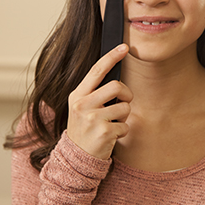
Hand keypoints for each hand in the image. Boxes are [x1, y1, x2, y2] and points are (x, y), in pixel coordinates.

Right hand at [67, 44, 131, 159]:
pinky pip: (126, 125)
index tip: (124, 47)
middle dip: (127, 94)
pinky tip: (111, 135)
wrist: (77, 156)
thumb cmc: (84, 128)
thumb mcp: (81, 107)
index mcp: (77, 95)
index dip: (112, 56)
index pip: (97, 70)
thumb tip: (115, 74)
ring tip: (112, 123)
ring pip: (125, 106)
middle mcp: (82, 105)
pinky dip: (123, 131)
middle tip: (123, 103)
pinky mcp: (104, 132)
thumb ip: (94, 92)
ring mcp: (92, 119)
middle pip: (117, 86)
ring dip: (124, 116)